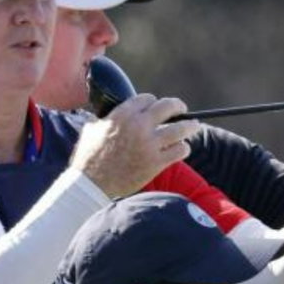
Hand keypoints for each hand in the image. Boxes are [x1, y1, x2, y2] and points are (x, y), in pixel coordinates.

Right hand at [71, 93, 199, 197]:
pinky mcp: (157, 162)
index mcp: (122, 115)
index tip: (156, 106)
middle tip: (182, 110)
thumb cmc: (88, 158)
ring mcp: (150, 144)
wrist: (92, 184)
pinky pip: (180, 150)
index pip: (147, 99)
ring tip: (194, 126)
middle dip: (178, 107)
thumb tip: (109, 117)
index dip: (153, 102)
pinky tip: (183, 148)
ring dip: (190, 126)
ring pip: (181, 129)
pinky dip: (184, 148)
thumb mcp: (92, 130)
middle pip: (168, 107)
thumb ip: (105, 119)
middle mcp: (139, 126)